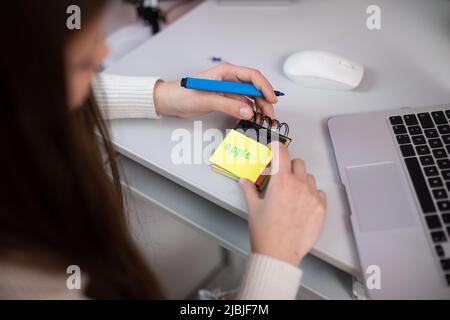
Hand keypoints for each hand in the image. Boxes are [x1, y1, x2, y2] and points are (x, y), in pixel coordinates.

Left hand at [153, 62, 277, 119]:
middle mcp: (229, 79)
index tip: (272, 99)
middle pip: (254, 88)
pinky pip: (242, 105)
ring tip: (264, 119)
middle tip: (270, 115)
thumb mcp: (207, 99)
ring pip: (249, 97)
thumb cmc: (184, 94)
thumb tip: (248, 112)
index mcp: (226, 72)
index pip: (252, 76)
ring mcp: (228, 90)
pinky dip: (248, 112)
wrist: (170, 102)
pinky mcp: (225, 99)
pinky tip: (251, 120)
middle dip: (264, 100)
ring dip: (258, 107)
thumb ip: (229, 106)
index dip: (264, 87)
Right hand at [239, 142, 326, 266]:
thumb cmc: (266, 233)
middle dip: (288, 165)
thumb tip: (245, 182)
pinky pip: (318, 192)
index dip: (276, 148)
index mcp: (281, 182)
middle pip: (297, 162)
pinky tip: (302, 203)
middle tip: (281, 176)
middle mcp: (299, 186)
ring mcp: (312, 197)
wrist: (279, 254)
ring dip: (300, 179)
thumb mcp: (254, 208)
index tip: (274, 149)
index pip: (281, 152)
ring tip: (291, 192)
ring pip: (309, 177)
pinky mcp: (320, 208)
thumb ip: (249, 190)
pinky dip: (311, 193)